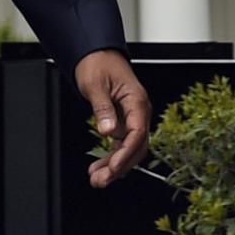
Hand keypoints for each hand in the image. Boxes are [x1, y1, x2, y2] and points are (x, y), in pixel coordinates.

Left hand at [75, 50, 153, 188]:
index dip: (125, 154)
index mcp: (137, 101)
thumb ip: (103, 109)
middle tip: (101, 181)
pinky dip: (111, 156)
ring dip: (115, 166)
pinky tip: (100, 166)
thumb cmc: (98, 64)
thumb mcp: (96, 85)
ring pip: (129, 148)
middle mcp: (138, 111)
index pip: (137, 134)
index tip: (113, 168)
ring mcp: (132, 117)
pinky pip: (121, 143)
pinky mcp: (123, 120)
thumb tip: (108, 131)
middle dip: (119, 166)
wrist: (96, 54)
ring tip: (98, 179)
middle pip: (135, 147)